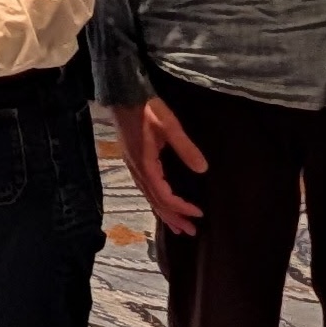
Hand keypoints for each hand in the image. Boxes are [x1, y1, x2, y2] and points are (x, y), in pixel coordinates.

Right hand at [112, 94, 204, 235]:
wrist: (122, 94)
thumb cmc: (146, 108)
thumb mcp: (169, 125)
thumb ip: (185, 147)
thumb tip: (203, 169)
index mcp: (145, 164)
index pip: (164, 195)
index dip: (181, 207)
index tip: (198, 214)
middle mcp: (137, 169)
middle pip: (155, 201)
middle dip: (173, 218)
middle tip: (190, 232)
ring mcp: (132, 165)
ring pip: (149, 196)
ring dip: (164, 212)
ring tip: (178, 225)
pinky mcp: (132, 159)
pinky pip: (145, 187)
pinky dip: (155, 199)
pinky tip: (161, 201)